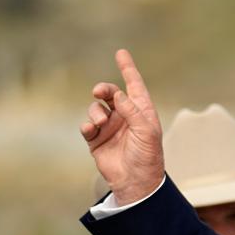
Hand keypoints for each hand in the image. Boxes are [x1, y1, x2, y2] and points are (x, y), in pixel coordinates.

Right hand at [80, 49, 163, 204]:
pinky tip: (91, 130)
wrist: (136, 181)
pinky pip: (87, 125)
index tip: (121, 53)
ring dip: (96, 112)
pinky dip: (87, 125)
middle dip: (104, 89)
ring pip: (96, 108)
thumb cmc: (148, 156)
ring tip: (100, 123)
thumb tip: (118, 94)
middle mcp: (126, 116)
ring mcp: (110, 127)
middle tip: (99, 91)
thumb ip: (132, 110)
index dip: (128, 69)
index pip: (134, 86)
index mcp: (142, 112)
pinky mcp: (97, 140)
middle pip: (111, 93)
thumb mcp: (146, 131)